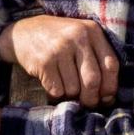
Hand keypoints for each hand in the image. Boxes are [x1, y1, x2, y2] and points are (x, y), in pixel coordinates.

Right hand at [0, 12, 118, 102]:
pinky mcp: (44, 62)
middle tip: (87, 104)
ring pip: (73, 89)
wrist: (23, 33)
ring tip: (64, 86)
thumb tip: (108, 97)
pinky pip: (56, 90)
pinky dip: (55, 94)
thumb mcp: (81, 37)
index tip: (106, 98)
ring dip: (70, 95)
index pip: (111, 65)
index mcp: (92, 31)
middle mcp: (78, 37)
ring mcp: (60, 49)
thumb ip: (96, 58)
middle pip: (93, 80)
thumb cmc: (58, 40)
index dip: (110, 86)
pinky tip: (52, 84)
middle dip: (91, 98)